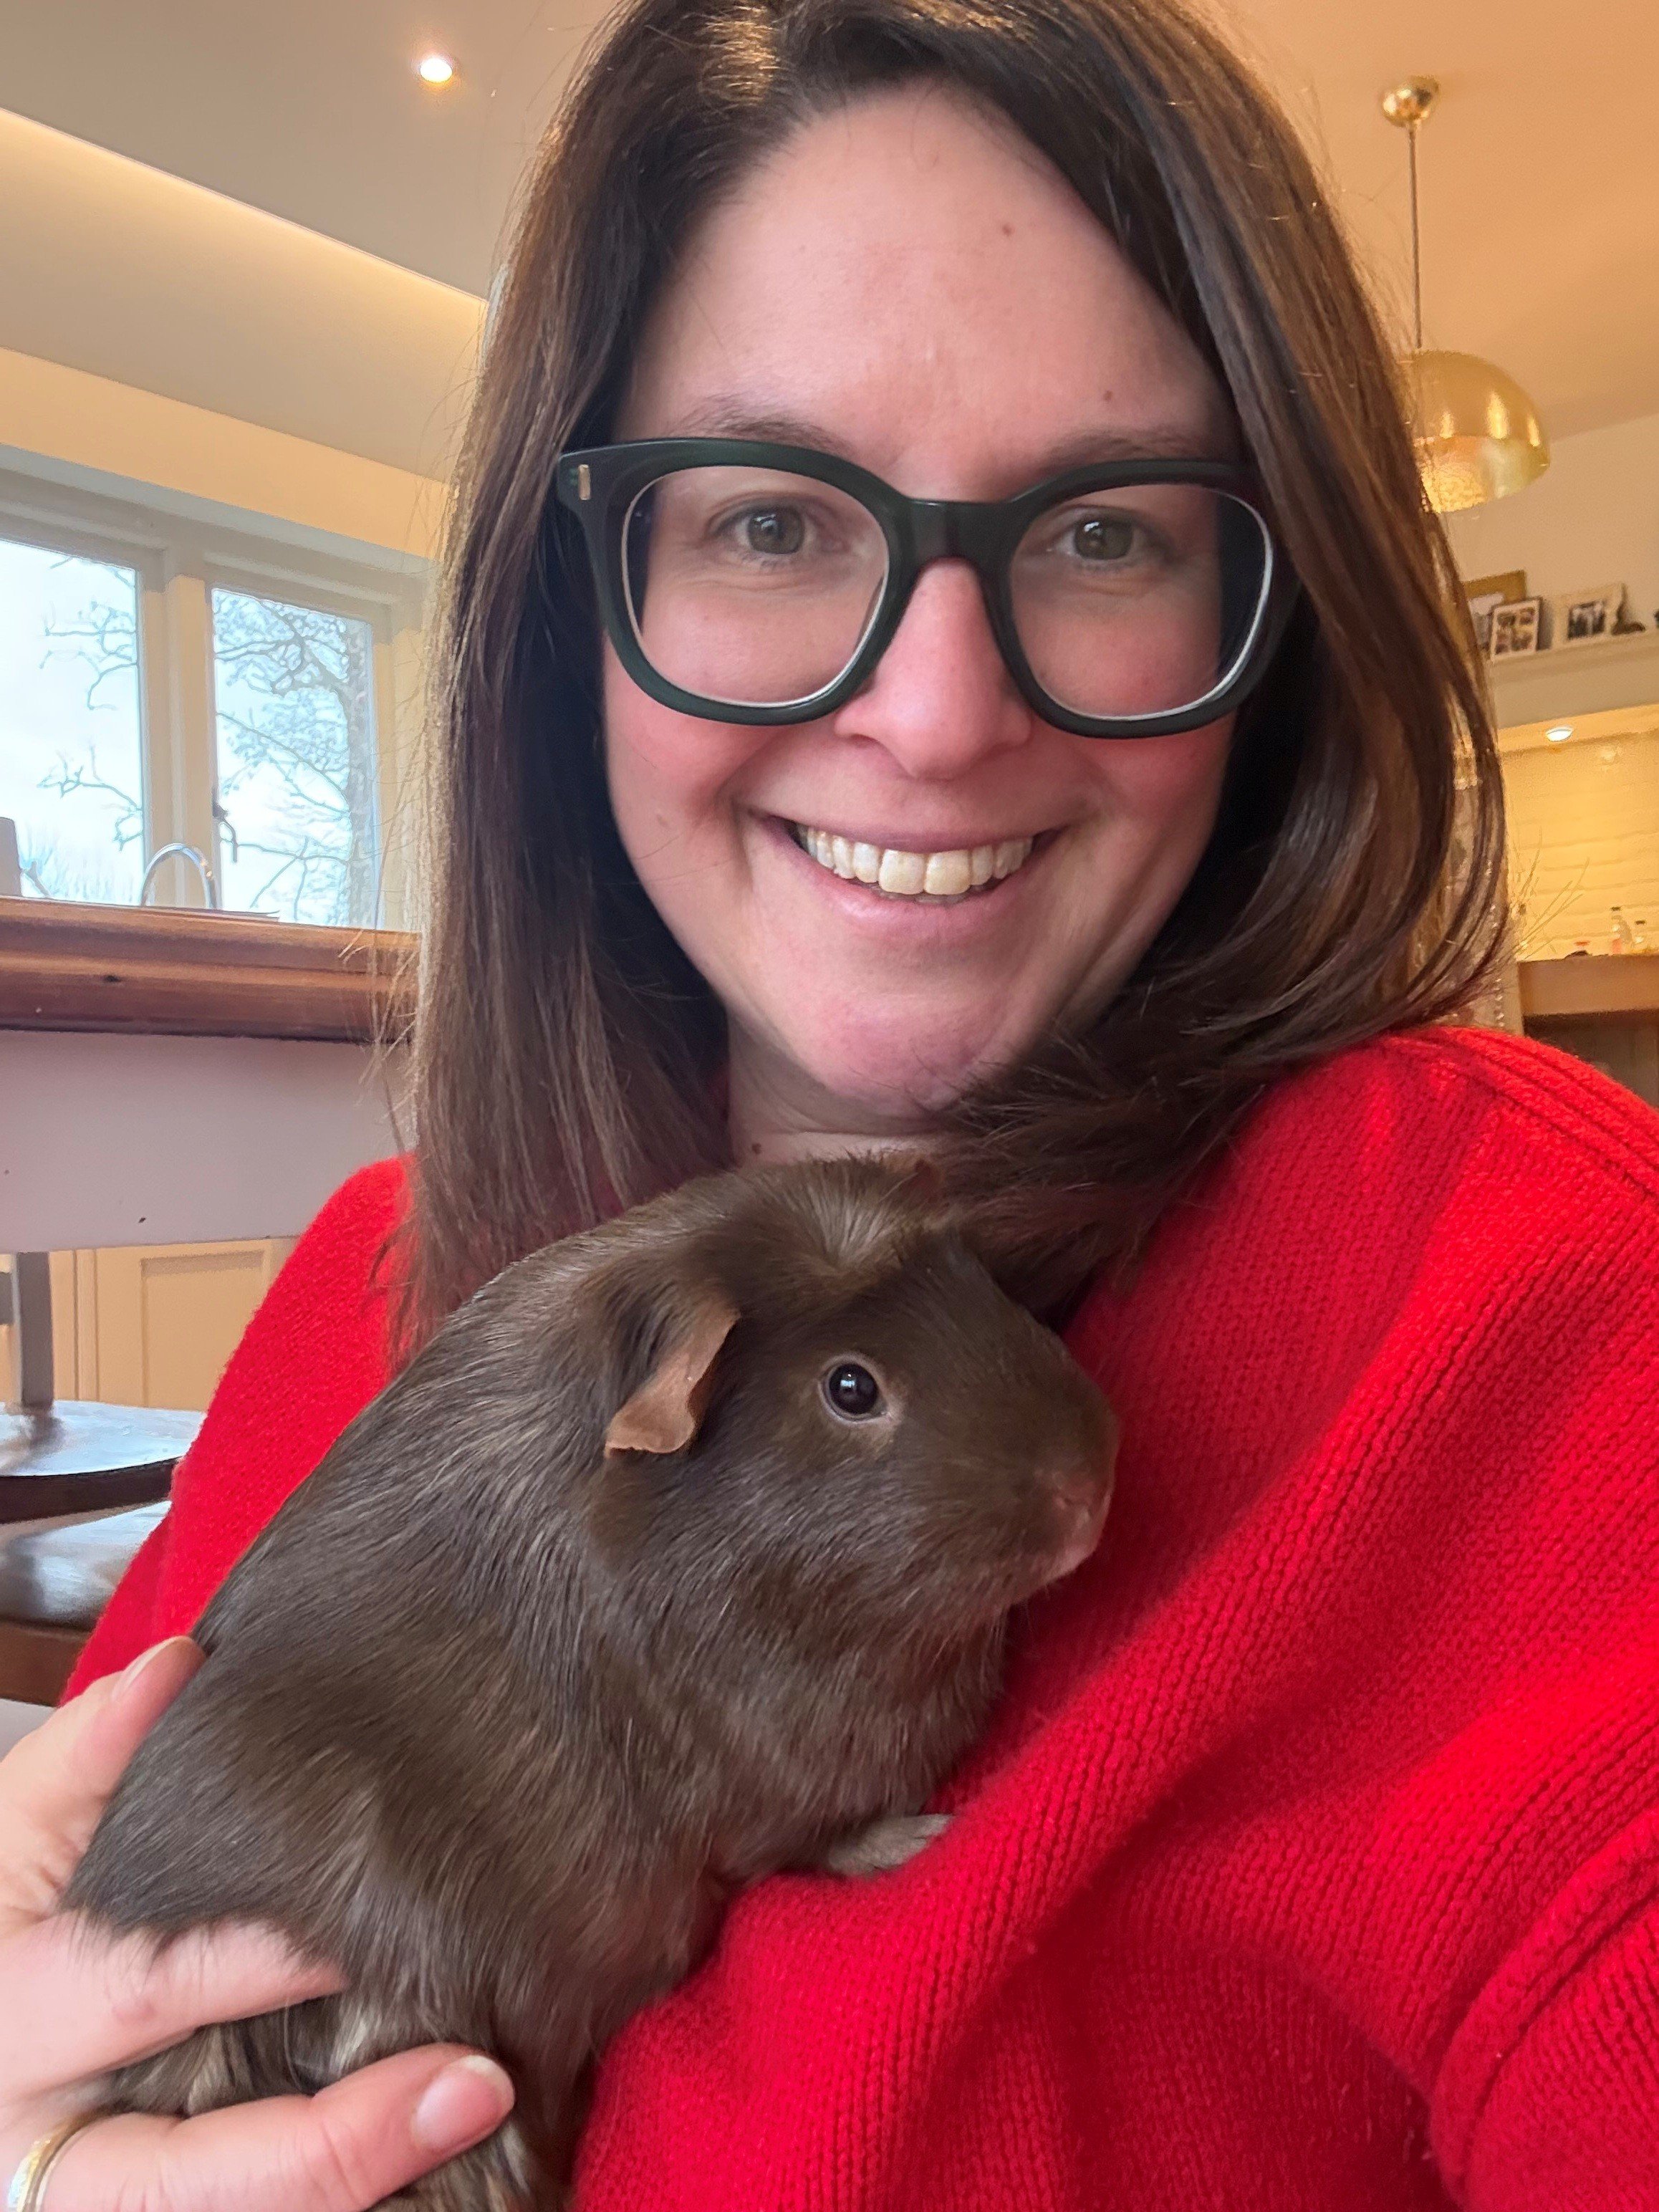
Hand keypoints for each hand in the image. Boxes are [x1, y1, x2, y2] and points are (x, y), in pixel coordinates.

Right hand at [0, 1638, 513, 2210]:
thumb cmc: (4, 1909)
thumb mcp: (16, 1830)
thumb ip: (90, 1755)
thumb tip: (175, 1671)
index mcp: (14, 2018)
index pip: (151, 1989)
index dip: (270, 1963)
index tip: (381, 1931)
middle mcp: (38, 2146)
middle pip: (190, 2180)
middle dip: (337, 2147)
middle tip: (477, 2080)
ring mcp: (86, 2207)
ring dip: (350, 2199)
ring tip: (473, 2132)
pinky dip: (342, 2210)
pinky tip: (430, 2188)